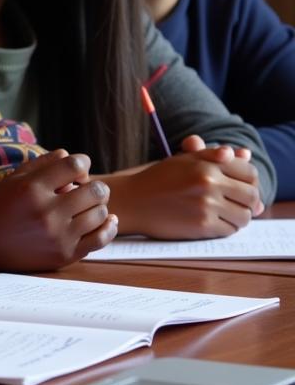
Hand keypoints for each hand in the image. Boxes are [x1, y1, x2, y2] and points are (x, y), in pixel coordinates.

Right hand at [0, 150, 115, 270]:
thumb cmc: (1, 204)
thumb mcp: (16, 177)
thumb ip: (45, 163)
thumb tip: (76, 159)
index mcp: (32, 188)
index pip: (74, 165)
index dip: (82, 162)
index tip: (78, 169)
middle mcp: (46, 211)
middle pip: (95, 191)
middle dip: (96, 187)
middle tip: (89, 190)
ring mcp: (57, 235)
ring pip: (100, 214)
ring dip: (99, 207)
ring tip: (88, 207)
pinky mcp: (63, 255)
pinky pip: (100, 239)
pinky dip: (108, 227)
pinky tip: (107, 220)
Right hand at [108, 135, 261, 238]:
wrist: (133, 200)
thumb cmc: (160, 179)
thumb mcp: (185, 159)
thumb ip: (215, 155)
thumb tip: (244, 155)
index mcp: (207, 163)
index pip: (250, 173)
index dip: (248, 181)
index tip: (239, 187)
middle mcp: (209, 182)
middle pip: (252, 195)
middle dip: (247, 201)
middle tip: (234, 203)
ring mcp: (206, 205)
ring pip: (245, 216)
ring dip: (238, 217)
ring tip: (223, 213)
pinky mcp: (202, 225)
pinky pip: (230, 230)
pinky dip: (225, 228)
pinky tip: (211, 222)